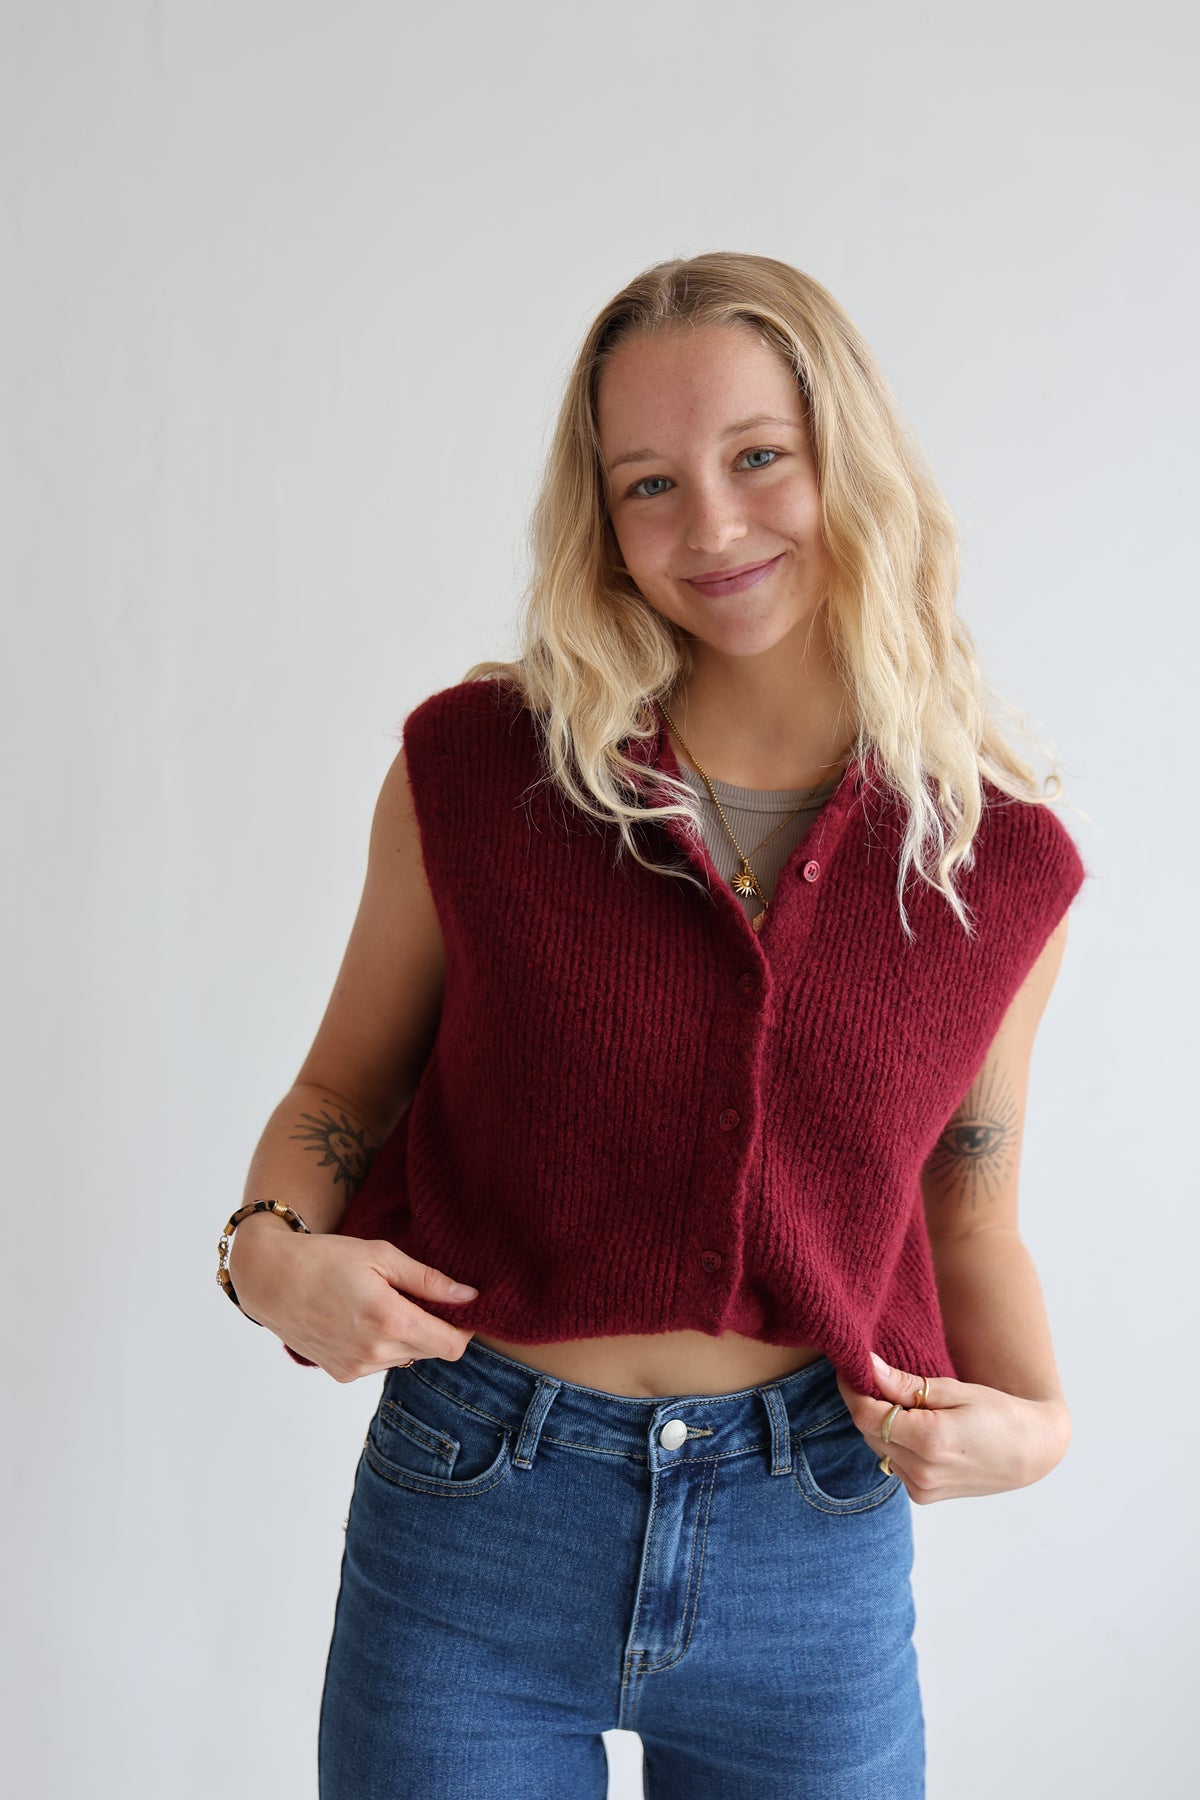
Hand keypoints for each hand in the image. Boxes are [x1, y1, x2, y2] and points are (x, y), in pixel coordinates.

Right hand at [229, 1221, 478, 1383]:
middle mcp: (375, 1352)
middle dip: (434, 1327)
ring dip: (407, 1336)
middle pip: (432, 1352)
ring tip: (382, 1303)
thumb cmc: (326, 1258)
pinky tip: (361, 1319)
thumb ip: (429, 1280)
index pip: (452, 1345)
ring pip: (407, 1357)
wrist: (270, 1279)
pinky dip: (382, 1345)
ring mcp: (357, 1367)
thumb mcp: (381, 1255)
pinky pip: (380, 1363)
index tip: (459, 1307)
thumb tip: (469, 1296)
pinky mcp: (342, 1374)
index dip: (463, 1327)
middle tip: (414, 1296)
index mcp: (390, 1320)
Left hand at [835, 1352, 1071, 1502]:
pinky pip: (893, 1463)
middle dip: (869, 1404)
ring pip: (878, 1448)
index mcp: (930, 1441)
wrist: (1029, 1452)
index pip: (867, 1415)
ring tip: (911, 1407)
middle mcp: (922, 1471)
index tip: (850, 1368)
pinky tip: (919, 1431)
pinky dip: (896, 1444)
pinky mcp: (923, 1496)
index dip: (852, 1390)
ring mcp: (922, 1488)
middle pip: (869, 1431)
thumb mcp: (955, 1390)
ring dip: (882, 1425)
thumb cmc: (998, 1413)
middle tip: (883, 1381)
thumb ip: (906, 1384)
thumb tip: (868, 1366)